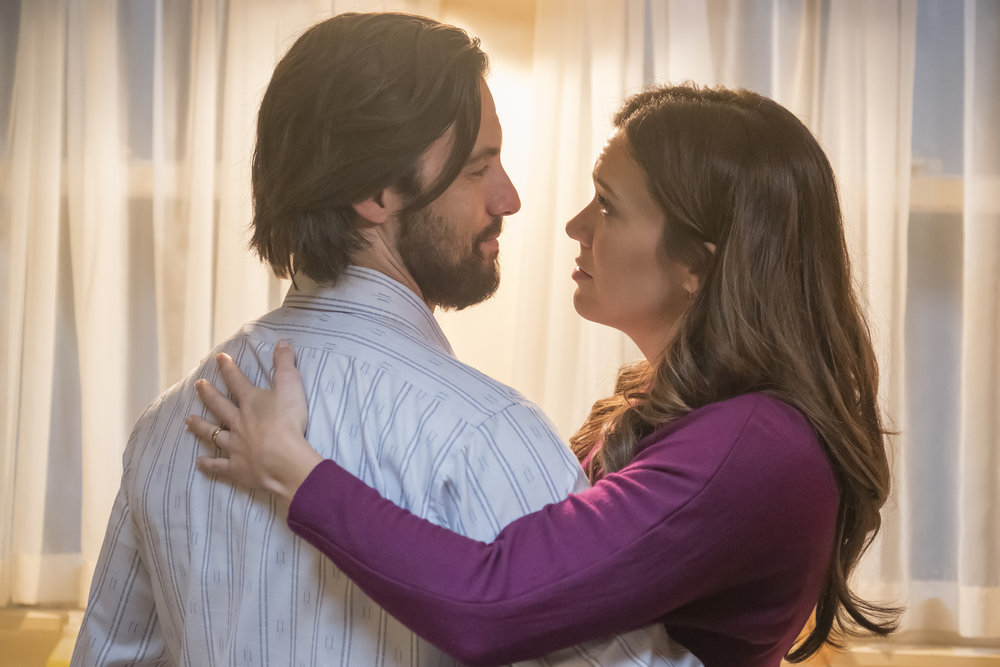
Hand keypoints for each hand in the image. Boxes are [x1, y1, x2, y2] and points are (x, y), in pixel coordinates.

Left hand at [187, 341, 322, 502]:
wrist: (283, 459)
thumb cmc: (288, 422)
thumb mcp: (291, 386)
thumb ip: (285, 364)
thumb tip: (282, 342)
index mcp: (251, 402)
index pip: (237, 380)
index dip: (228, 368)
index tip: (219, 358)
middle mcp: (238, 422)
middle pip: (219, 405)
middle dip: (208, 394)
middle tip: (198, 385)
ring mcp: (235, 445)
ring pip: (213, 433)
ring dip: (200, 426)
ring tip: (189, 420)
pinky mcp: (237, 466)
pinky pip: (219, 465)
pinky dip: (209, 464)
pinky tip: (200, 462)